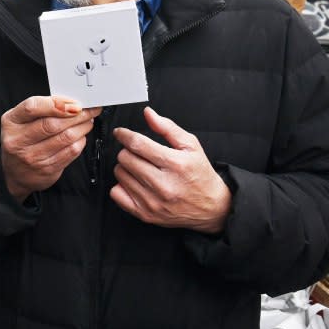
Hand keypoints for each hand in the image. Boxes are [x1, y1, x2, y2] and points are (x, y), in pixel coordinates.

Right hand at [0, 96, 100, 201]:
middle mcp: (18, 141)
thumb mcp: (21, 120)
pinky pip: (70, 152)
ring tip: (88, 121)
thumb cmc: (22, 140)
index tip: (74, 103)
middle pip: (52, 124)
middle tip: (89, 110)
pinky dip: (80, 141)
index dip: (56, 103)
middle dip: (76, 115)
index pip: (32, 107)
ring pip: (65, 138)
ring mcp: (32, 157)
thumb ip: (42, 109)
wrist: (16, 173)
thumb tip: (71, 102)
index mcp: (11, 122)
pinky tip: (81, 136)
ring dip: (82, 127)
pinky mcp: (46, 170)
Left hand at [111, 107, 231, 233]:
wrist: (211, 207)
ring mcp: (153, 201)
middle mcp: (163, 184)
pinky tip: (134, 182)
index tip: (121, 133)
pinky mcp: (146, 214)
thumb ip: (167, 127)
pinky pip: (117, 194)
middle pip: (126, 158)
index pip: (138, 144)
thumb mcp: (191, 146)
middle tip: (137, 152)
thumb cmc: (200, 175)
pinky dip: (121, 185)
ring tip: (139, 168)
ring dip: (125, 167)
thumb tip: (148, 114)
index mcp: (175, 164)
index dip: (125, 135)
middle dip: (128, 151)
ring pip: (120, 174)